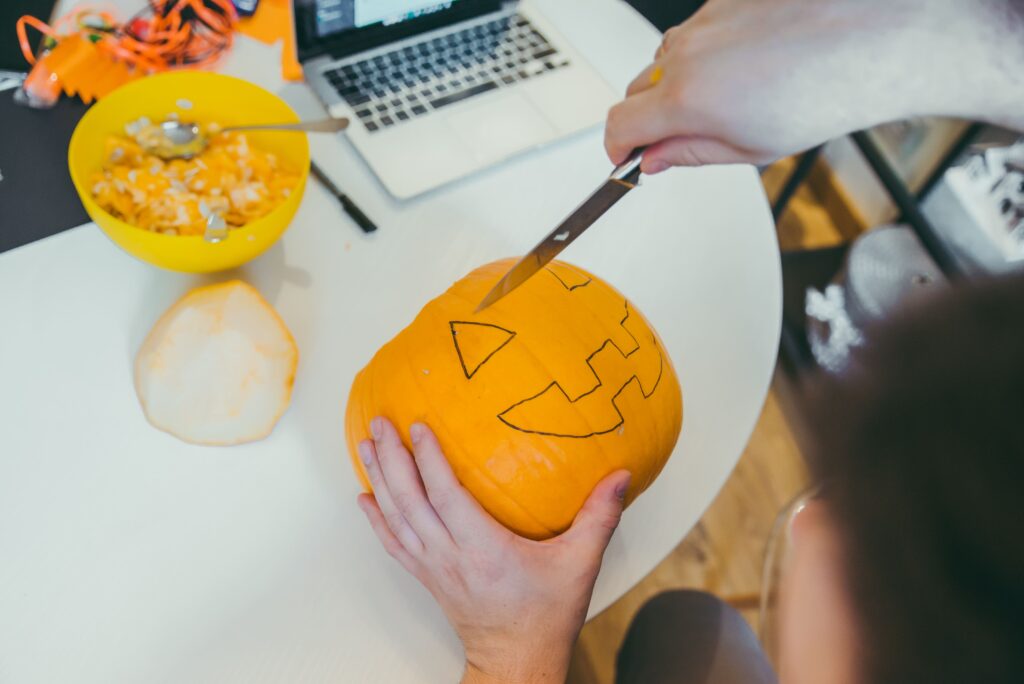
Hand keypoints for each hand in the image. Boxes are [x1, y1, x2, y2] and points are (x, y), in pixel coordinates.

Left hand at [356, 417, 630, 683]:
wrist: (517, 662)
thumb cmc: (546, 615)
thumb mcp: (580, 564)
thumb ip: (599, 517)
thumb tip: (620, 476)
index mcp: (483, 550)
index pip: (446, 496)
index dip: (429, 459)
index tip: (418, 425)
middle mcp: (450, 556)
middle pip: (410, 502)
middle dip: (392, 459)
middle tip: (380, 422)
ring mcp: (433, 568)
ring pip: (395, 519)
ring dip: (379, 480)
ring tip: (366, 445)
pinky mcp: (427, 577)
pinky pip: (393, 543)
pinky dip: (376, 519)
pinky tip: (365, 498)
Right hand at [605, 0, 1023, 173]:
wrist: (870, 39)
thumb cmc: (823, 93)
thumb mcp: (749, 149)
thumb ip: (688, 154)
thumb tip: (654, 160)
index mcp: (686, 98)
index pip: (618, 125)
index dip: (617, 148)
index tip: (627, 157)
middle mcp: (686, 53)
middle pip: (636, 90)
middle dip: (650, 117)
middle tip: (683, 136)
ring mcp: (704, 21)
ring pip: (666, 59)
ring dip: (680, 82)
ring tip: (730, 97)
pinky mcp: (724, 1)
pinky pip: (697, 32)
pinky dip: (709, 52)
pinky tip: (749, 66)